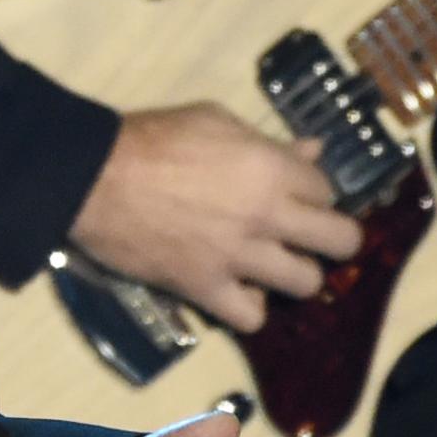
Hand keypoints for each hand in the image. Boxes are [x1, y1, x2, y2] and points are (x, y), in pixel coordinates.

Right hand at [69, 103, 360, 332]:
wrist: (96, 178)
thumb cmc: (155, 138)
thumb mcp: (216, 120)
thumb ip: (269, 141)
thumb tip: (313, 151)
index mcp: (271, 168)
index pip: (327, 190)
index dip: (315, 192)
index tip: (299, 194)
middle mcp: (266, 216)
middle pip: (340, 240)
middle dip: (335, 238)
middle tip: (313, 237)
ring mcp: (238, 257)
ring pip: (306, 282)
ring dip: (296, 273)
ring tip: (276, 264)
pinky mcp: (206, 289)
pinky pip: (252, 317)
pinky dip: (251, 306)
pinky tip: (240, 289)